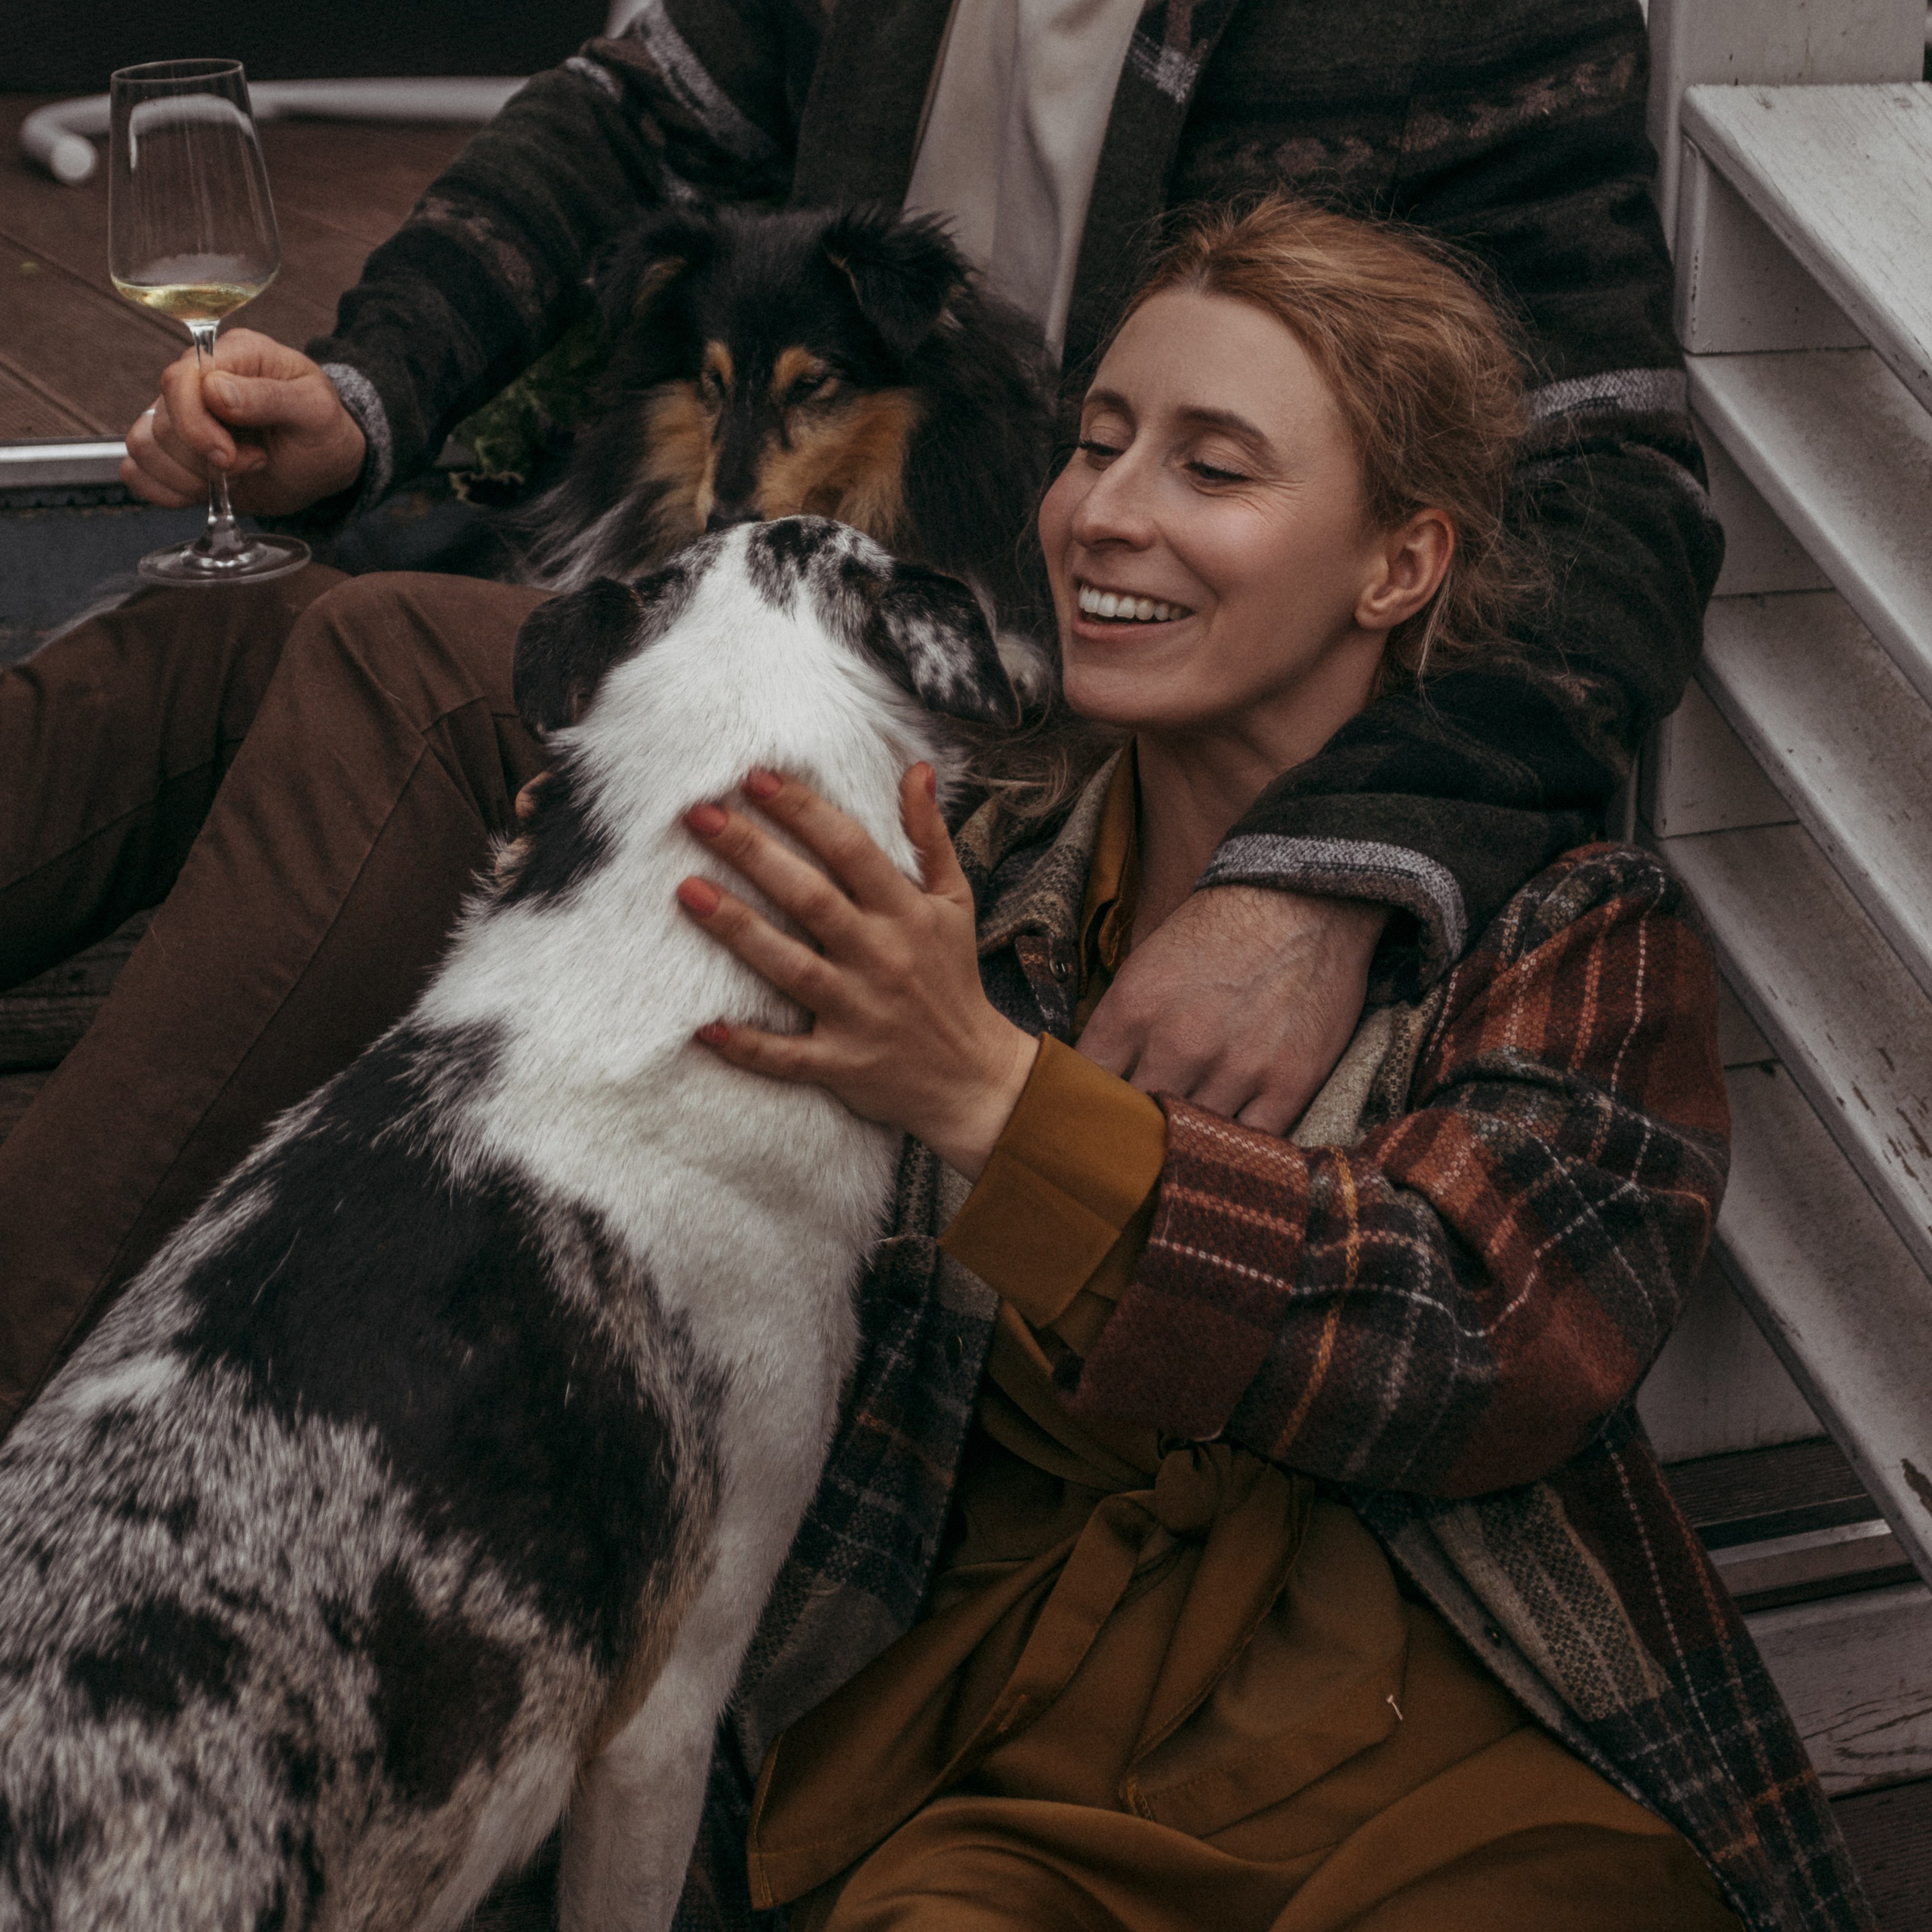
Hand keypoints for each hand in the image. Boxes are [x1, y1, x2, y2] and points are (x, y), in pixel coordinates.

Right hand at [121, 328, 365, 515]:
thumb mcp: (315, 410)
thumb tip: (215, 390)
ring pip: (143, 446)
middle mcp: (197, 381)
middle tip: (253, 463)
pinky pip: (137, 471)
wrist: (324, 465)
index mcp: (232, 355)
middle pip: (159, 420)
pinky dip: (166, 491)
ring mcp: (180, 417)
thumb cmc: (324, 430)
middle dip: (204, 458)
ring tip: (236, 476)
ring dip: (188, 477)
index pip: (179, 380)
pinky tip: (206, 492)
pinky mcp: (173, 453)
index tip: (229, 456)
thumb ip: (269, 397)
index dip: (196, 425)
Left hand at [675, 765, 1037, 1179]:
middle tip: (697, 815)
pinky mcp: (841, 1063)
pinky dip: (748, 1045)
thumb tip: (915, 769)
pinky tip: (704, 1027)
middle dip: (753, 852)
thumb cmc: (953, 978)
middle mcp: (882, 957)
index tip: (753, 776)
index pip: (850, 849)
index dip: (802, 810)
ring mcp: (860, 1012)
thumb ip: (929, 836)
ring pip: (790, 967)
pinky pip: (787, 1056)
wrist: (974, 1077)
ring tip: (686, 890)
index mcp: (906, 913)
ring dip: (737, 929)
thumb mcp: (955, 901)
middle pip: (810, 897)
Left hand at [1079, 887, 1387, 1133]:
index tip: (1091, 1123)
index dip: (1086, 1110)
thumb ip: (1118, 1027)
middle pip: (1135, 1125)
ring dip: (1186, 1147)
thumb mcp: (1146, 965)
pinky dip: (1237, 1150)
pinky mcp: (1288, 1083)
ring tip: (1182, 1152)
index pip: (1086, 1088)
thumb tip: (1090, 1080)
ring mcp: (1235, 1067)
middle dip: (1132, 1137)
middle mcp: (1178, 1044)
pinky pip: (1251, 1144)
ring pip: (1193, 1140)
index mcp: (1132, 1010)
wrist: (1304, 900)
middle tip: (1133, 1151)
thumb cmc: (1220, 931)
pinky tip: (1227, 1147)